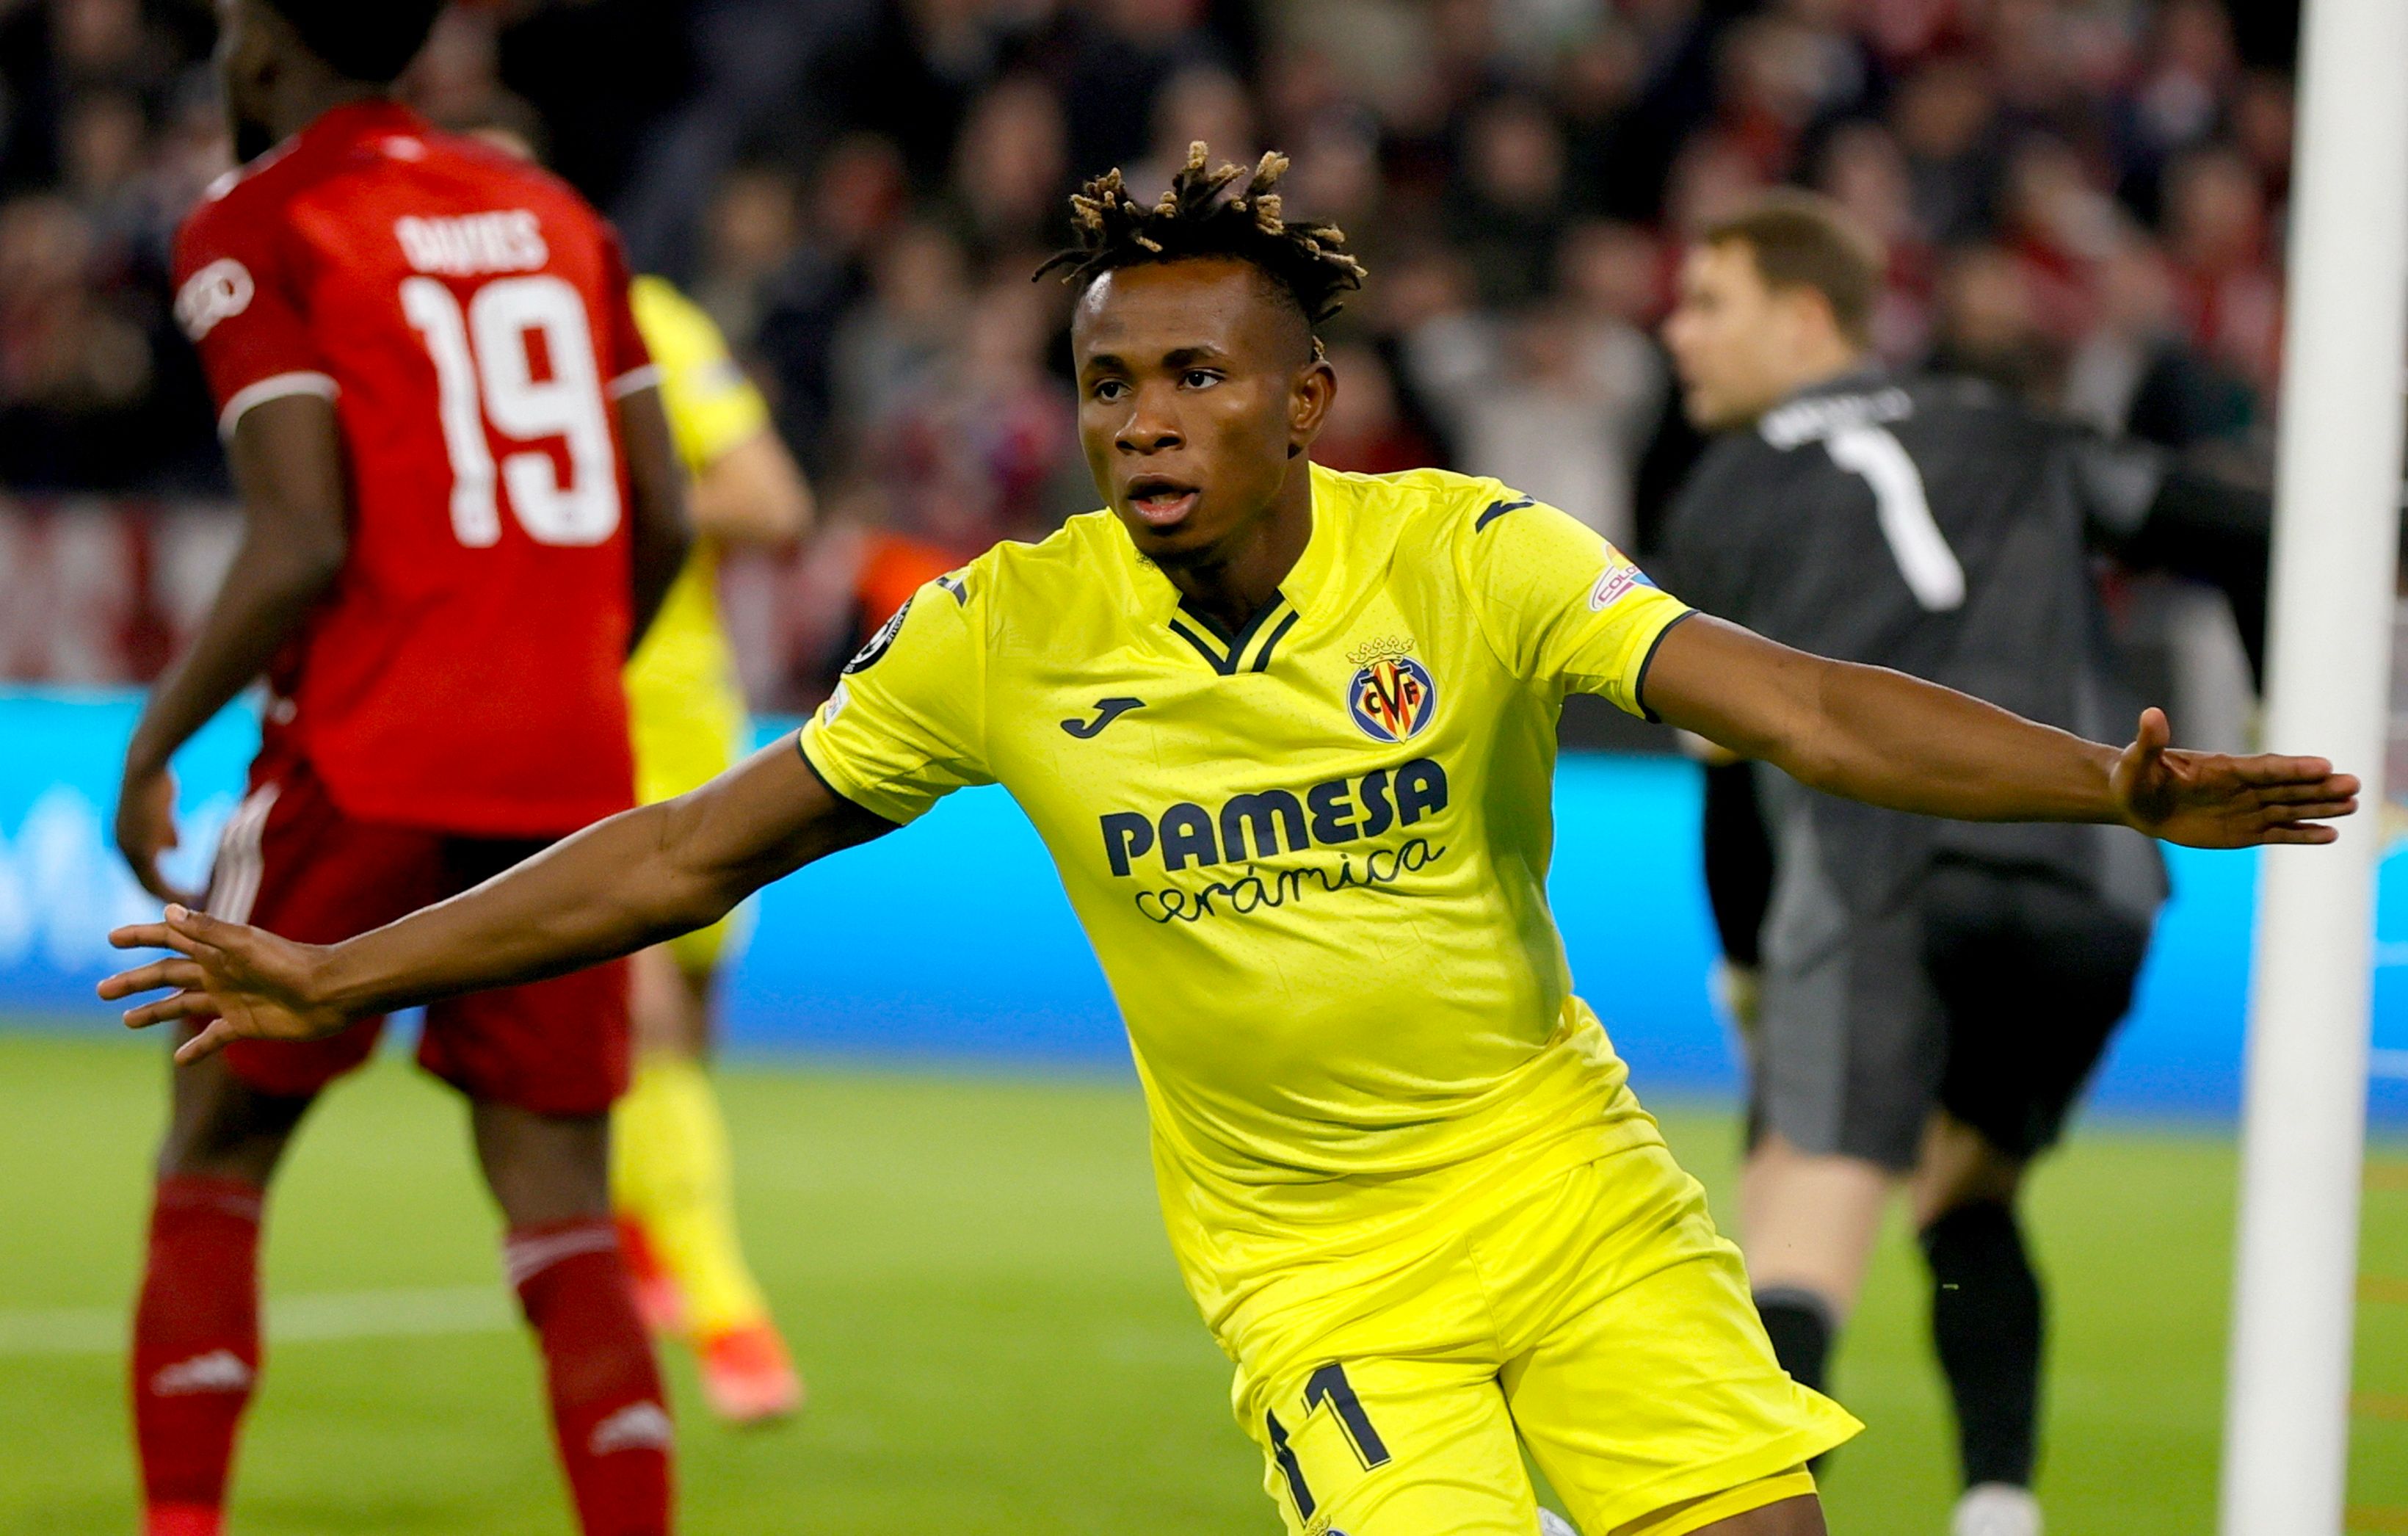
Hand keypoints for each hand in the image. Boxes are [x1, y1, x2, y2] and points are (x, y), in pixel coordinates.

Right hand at [100, 905, 349, 1064]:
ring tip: (127, 1020)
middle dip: (136, 980)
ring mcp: (231, 999)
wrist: (329, 993)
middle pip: (168, 975)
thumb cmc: (289, 963)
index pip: (171, 938)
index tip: (112, 939)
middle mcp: (220, 973)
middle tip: (103, 990)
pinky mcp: (244, 1024)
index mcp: (217, 949)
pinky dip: (196, 1049)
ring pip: (183, 1005)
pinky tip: (181, 1060)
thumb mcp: (244, 944)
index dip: (142, 936)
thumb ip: (207, 929)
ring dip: (155, 1012)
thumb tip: (167, 909)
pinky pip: (213, 1038)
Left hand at [115, 764, 201, 906]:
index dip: (160, 886)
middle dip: (166, 896)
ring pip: (150, 884)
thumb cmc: (155, 783)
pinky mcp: (141, 848)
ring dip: (172, 896)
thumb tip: (174, 848)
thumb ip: (165, 832)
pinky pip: (158, 879)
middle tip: (188, 906)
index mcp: (125, 841)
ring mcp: (129, 849)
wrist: (145, 767)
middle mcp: (123, 849)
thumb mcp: (161, 811)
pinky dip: (173, 890)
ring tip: (195, 903)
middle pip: (143, 883)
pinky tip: (193, 894)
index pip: (142, 872)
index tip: (179, 897)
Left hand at [2110, 707, 2360, 848]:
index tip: (2323, 765)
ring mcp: (2246, 809)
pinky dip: (2302, 835)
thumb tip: (2150, 714)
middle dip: (2319, 787)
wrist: (2136, 800)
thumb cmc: (2135, 777)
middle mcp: (2242, 787)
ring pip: (2289, 808)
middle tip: (2354, 786)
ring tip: (2353, 805)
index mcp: (2222, 768)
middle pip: (2287, 787)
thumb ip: (2150, 741)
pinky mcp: (2243, 831)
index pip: (2264, 768)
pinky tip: (2330, 835)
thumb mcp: (2137, 760)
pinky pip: (2277, 832)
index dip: (2292, 768)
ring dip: (2320, 808)